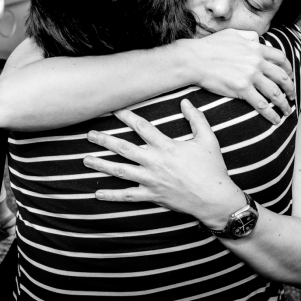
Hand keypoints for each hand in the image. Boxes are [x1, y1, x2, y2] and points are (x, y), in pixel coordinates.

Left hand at [83, 99, 244, 227]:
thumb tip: (185, 101)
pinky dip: (112, 196)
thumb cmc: (213, 168)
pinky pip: (128, 196)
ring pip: (121, 171)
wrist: (215, 199)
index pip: (142, 127)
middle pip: (124, 148)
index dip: (126, 117)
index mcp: (167, 147)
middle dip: (105, 140)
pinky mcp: (152, 196)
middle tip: (90, 135)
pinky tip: (97, 193)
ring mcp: (151, 180)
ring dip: (102, 165)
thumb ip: (196, 119)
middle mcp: (155, 162)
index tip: (113, 109)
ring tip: (85, 160)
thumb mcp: (208, 139)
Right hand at [188, 28, 294, 124]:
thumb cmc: (208, 46)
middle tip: (293, 96)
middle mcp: (257, 62)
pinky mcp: (242, 89)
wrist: (194, 59)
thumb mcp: (231, 34)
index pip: (281, 58)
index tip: (290, 76)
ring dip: (284, 104)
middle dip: (291, 89)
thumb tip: (257, 39)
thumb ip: (247, 36)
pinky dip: (271, 114)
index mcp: (256, 48)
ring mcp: (250, 76)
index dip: (289, 69)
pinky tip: (275, 120)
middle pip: (282, 77)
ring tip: (287, 112)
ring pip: (275, 92)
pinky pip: (262, 104)